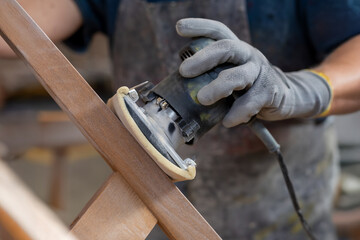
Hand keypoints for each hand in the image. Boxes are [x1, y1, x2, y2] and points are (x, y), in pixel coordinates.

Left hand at [176, 18, 331, 126]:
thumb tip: (181, 82)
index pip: (218, 31)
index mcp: (236, 49)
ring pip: (238, 76)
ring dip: (219, 88)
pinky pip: (251, 103)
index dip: (200, 27)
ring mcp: (260, 72)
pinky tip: (227, 121)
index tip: (179, 27)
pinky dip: (237, 113)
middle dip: (203, 58)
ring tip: (202, 99)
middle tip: (183, 71)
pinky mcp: (269, 92)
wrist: (286, 95)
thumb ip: (213, 74)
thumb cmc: (249, 85)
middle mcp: (248, 55)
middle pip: (227, 48)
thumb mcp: (232, 73)